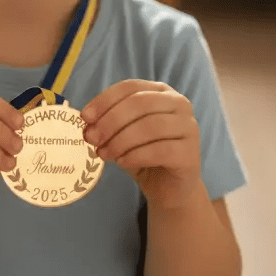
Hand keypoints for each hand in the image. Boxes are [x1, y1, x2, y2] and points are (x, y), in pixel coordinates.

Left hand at [81, 79, 201, 209]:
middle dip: (110, 121)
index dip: (105, 100)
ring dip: (120, 140)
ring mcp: (188, 127)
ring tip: (103, 154)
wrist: (168, 188)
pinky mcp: (190, 153)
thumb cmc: (142, 153)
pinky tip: (122, 162)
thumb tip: (87, 122)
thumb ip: (107, 123)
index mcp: (160, 91)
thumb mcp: (121, 133)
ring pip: (150, 126)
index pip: (130, 87)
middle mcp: (178, 103)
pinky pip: (160, 150)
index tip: (84, 117)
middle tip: (91, 138)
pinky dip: (136, 155)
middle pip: (139, 104)